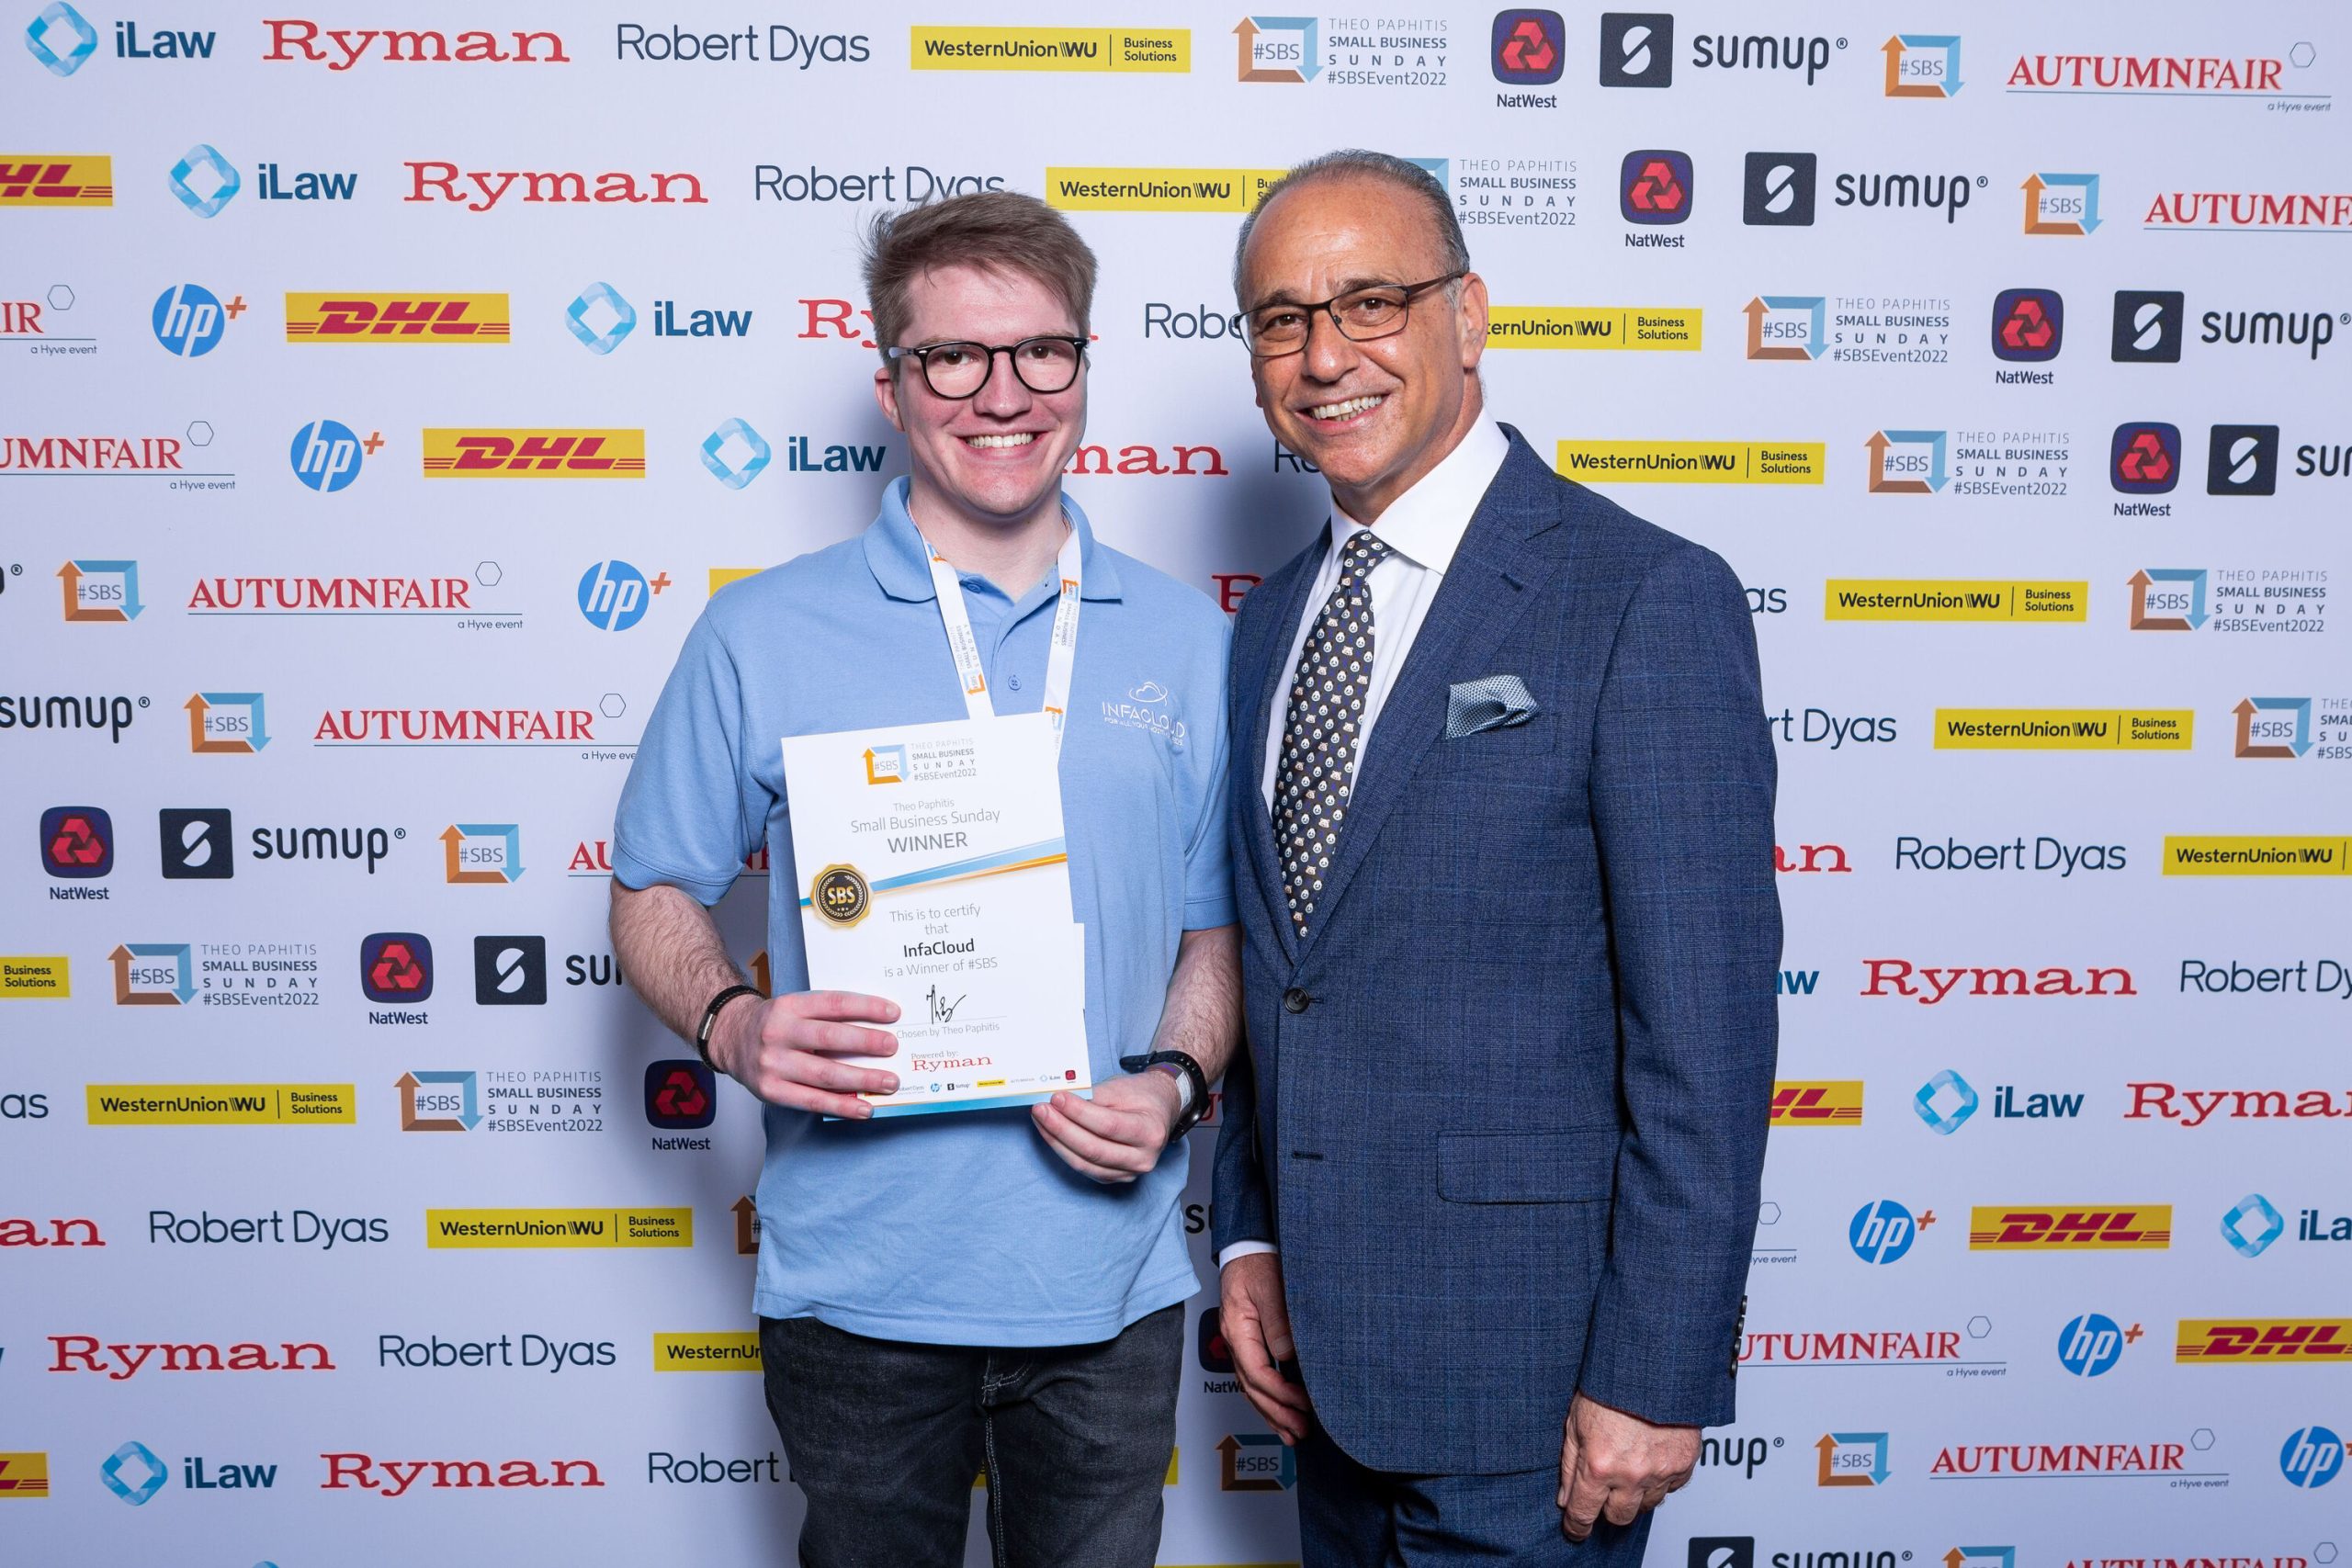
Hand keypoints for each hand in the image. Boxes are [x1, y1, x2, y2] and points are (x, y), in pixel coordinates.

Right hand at [710, 989, 900, 1118]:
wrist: (730, 1037)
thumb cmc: (775, 1023)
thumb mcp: (796, 1007)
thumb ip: (827, 1016)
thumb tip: (876, 1031)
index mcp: (790, 1006)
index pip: (833, 1004)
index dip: (866, 1007)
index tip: (893, 1013)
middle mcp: (779, 1033)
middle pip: (829, 1038)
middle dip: (866, 1043)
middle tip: (893, 1047)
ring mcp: (773, 1064)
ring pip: (824, 1074)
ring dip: (862, 1080)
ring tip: (889, 1082)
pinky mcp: (771, 1090)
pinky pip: (811, 1101)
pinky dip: (841, 1106)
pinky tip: (863, 1108)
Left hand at [1031, 1071, 1180, 1183]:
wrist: (1159, 1110)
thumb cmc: (1141, 1096)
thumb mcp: (1122, 1088)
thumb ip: (1093, 1096)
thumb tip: (1059, 1101)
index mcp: (1151, 1132)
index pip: (1109, 1126)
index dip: (1079, 1113)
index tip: (1056, 1098)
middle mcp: (1143, 1159)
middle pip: (1093, 1150)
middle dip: (1061, 1129)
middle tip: (1041, 1110)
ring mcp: (1128, 1173)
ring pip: (1084, 1163)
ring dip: (1057, 1141)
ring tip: (1040, 1119)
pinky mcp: (1113, 1177)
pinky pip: (1083, 1167)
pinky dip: (1063, 1150)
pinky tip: (1050, 1133)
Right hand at [1219, 1251, 1311, 1444]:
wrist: (1247, 1246)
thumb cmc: (1257, 1262)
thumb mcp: (1271, 1288)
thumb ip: (1279, 1322)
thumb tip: (1288, 1356)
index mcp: (1237, 1329)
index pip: (1259, 1373)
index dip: (1282, 1394)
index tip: (1305, 1405)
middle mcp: (1233, 1341)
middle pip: (1252, 1388)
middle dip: (1277, 1413)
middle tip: (1301, 1431)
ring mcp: (1237, 1343)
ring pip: (1251, 1388)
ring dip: (1271, 1413)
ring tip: (1291, 1433)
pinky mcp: (1246, 1342)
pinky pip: (1253, 1377)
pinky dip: (1266, 1398)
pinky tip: (1278, 1410)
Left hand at [1557, 1391, 1697, 1540]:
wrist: (1652, 1364)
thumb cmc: (1611, 1385)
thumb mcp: (1575, 1421)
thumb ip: (1569, 1463)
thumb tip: (1565, 1497)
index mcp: (1599, 1465)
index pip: (1583, 1513)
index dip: (1577, 1527)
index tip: (1575, 1530)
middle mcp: (1631, 1474)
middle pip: (1618, 1517)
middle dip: (1607, 1509)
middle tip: (1603, 1493)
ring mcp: (1660, 1472)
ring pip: (1646, 1506)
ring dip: (1635, 1495)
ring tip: (1628, 1468)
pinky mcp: (1683, 1464)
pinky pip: (1671, 1488)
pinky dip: (1660, 1480)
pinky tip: (1650, 1460)